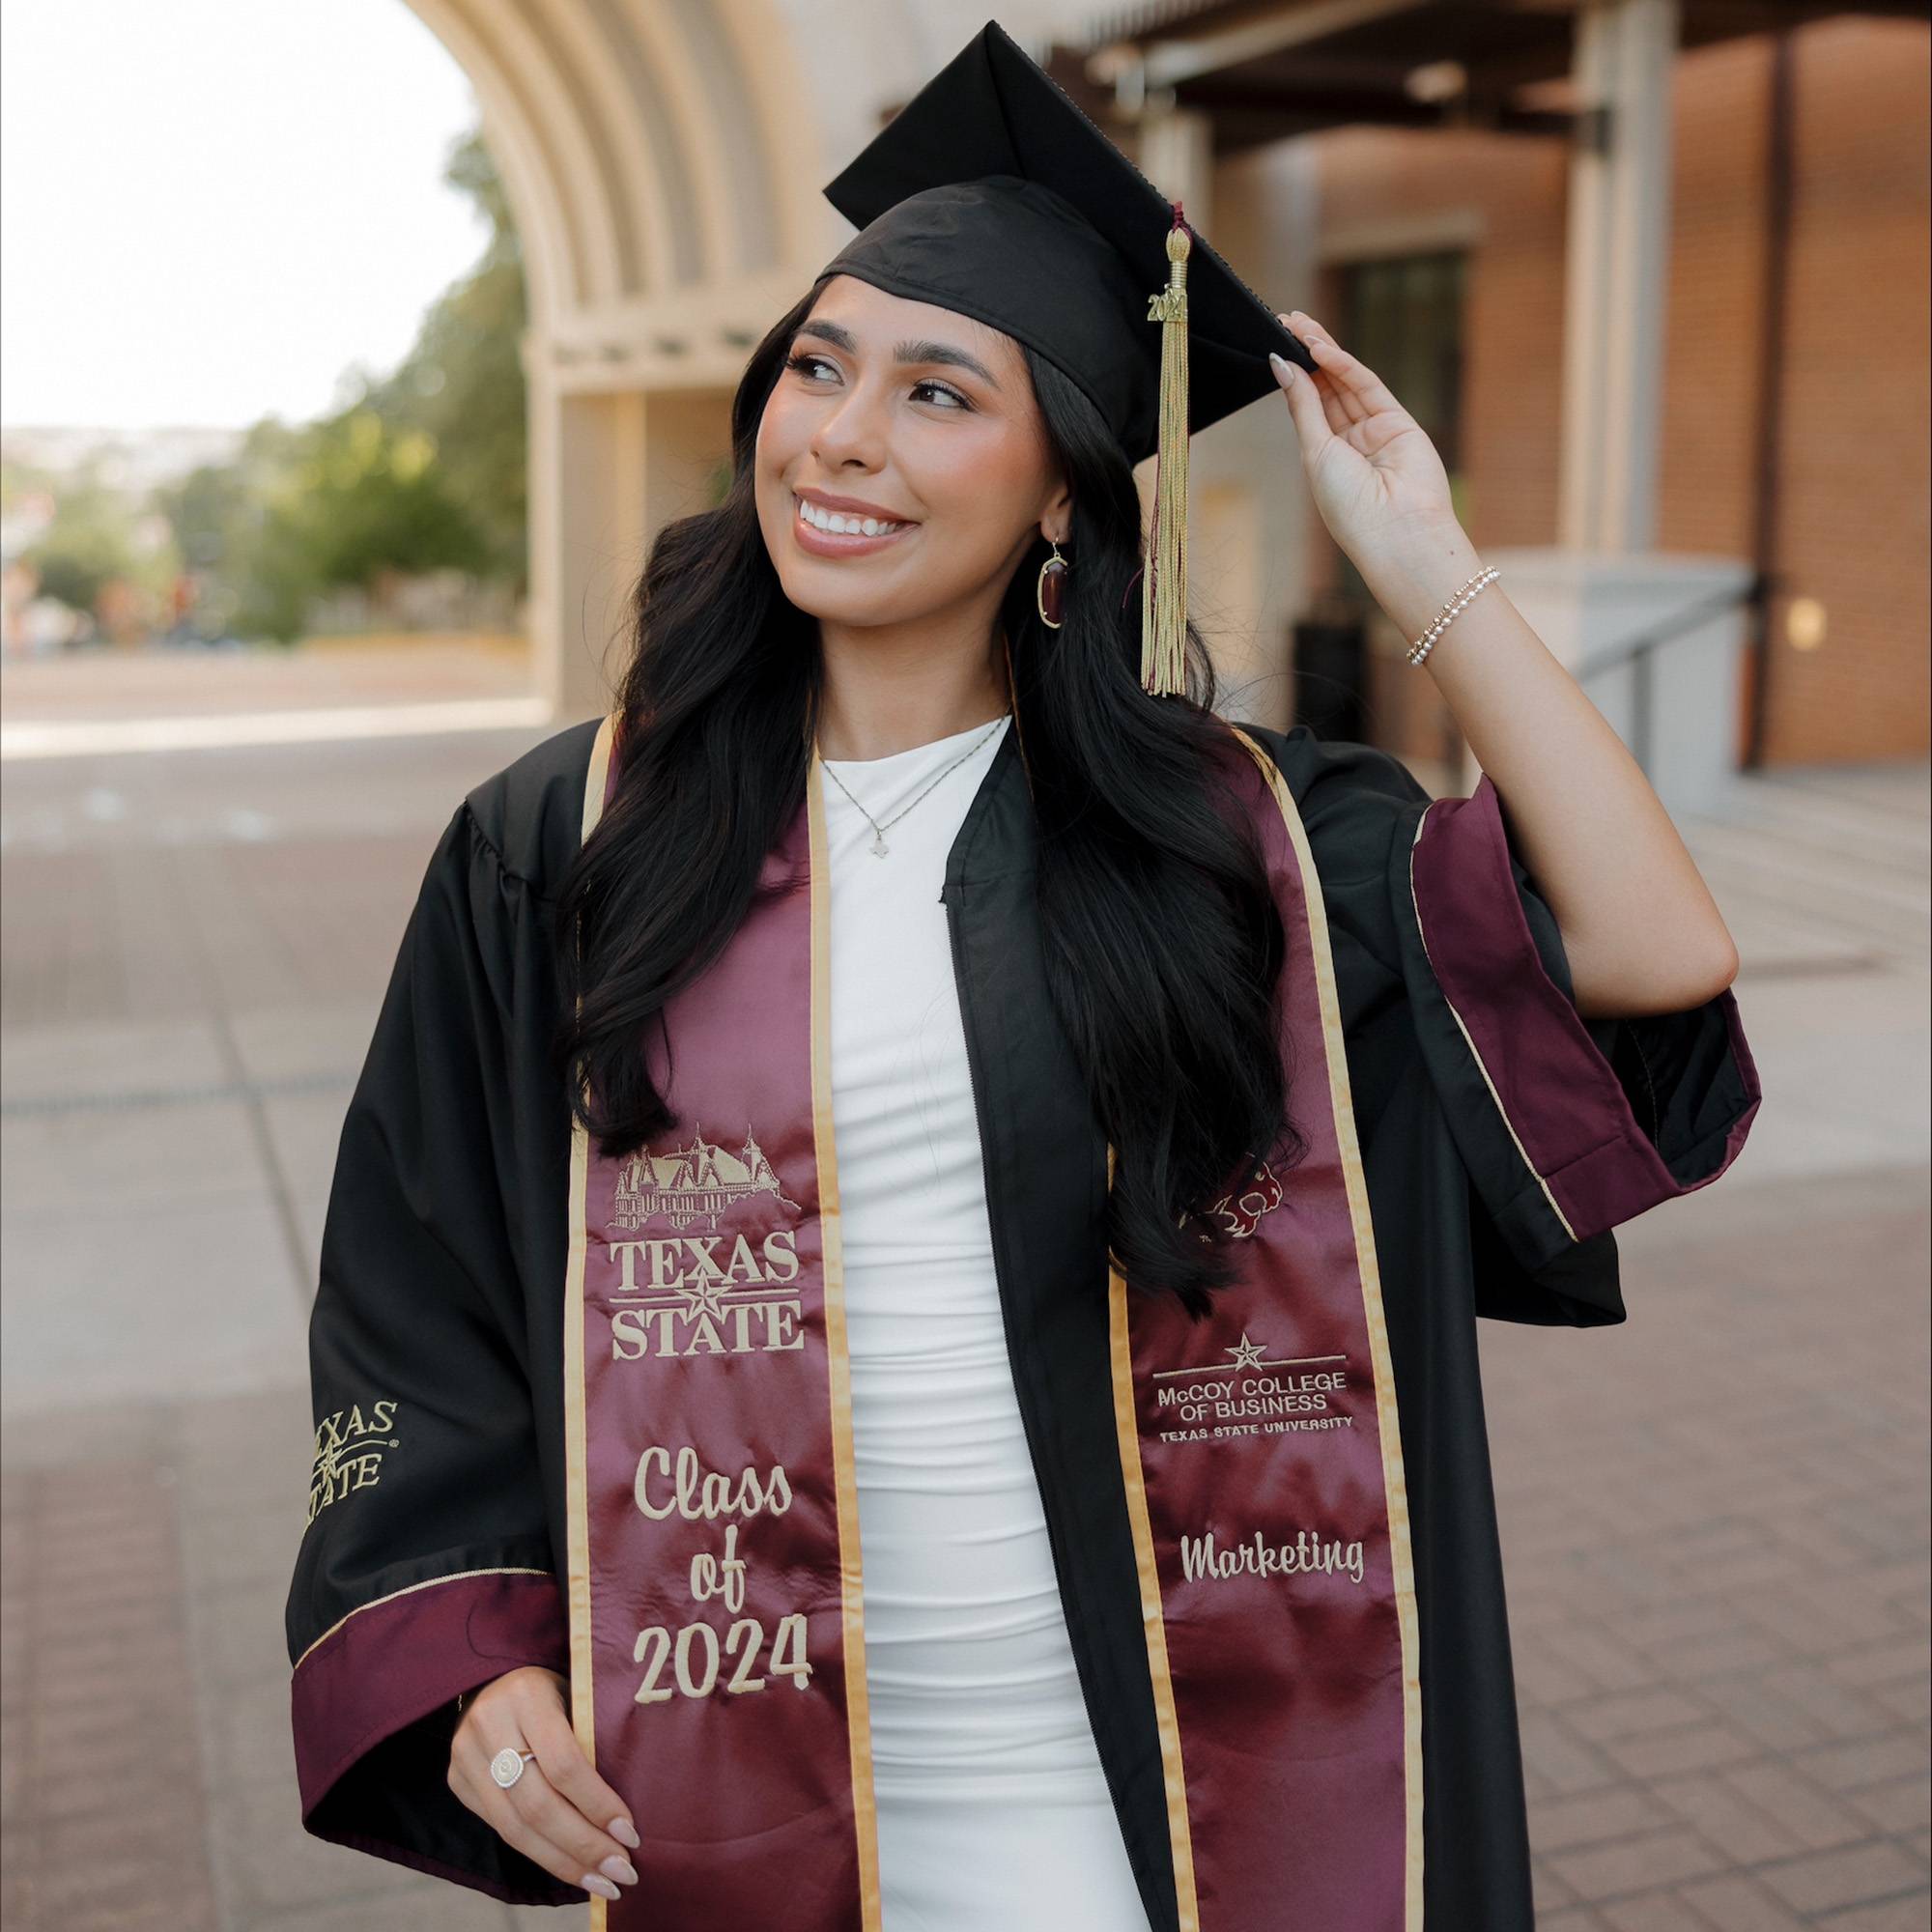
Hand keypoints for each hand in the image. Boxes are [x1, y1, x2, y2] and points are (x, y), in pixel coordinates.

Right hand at [447, 1665, 641, 1902]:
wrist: (492, 1677)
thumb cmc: (553, 1688)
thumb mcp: (575, 1695)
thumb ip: (590, 1738)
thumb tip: (627, 1811)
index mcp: (526, 1694)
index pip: (564, 1763)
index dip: (597, 1804)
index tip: (630, 1834)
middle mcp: (489, 1725)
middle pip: (537, 1804)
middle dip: (583, 1845)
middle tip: (621, 1871)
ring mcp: (466, 1756)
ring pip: (515, 1827)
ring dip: (562, 1861)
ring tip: (601, 1881)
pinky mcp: (457, 1781)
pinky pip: (501, 1829)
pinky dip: (539, 1853)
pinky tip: (569, 1866)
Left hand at [1267, 309, 1461, 576]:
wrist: (1395, 531)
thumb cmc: (1348, 506)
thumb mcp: (1315, 451)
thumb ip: (1302, 405)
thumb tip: (1281, 366)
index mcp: (1325, 458)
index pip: (1307, 406)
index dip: (1293, 375)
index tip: (1274, 344)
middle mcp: (1350, 442)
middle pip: (1326, 388)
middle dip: (1306, 354)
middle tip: (1285, 320)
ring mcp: (1376, 430)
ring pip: (1345, 382)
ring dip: (1322, 351)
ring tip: (1298, 324)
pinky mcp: (1398, 420)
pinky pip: (1366, 386)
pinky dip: (1344, 365)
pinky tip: (1321, 348)